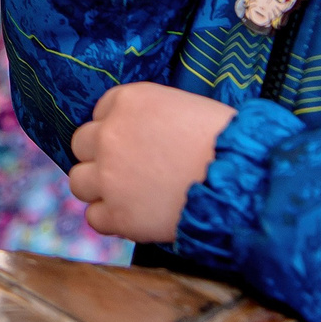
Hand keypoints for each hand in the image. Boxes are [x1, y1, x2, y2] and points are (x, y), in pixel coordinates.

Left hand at [68, 82, 236, 242]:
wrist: (242, 184)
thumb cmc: (226, 142)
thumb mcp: (184, 108)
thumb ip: (150, 117)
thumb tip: (141, 133)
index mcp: (128, 101)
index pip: (101, 113)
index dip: (118, 130)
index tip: (137, 143)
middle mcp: (109, 134)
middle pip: (82, 145)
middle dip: (102, 157)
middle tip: (130, 171)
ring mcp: (109, 176)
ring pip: (79, 182)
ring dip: (99, 189)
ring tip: (129, 196)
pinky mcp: (117, 215)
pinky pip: (94, 218)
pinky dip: (112, 220)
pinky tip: (136, 218)